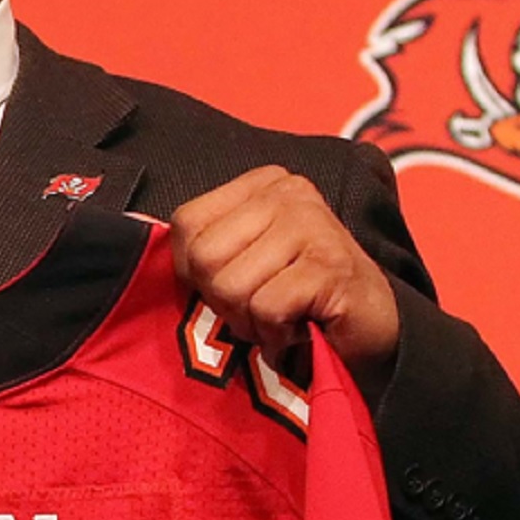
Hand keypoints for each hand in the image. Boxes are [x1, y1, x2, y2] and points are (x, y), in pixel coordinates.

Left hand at [170, 166, 399, 388]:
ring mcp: (313, 225)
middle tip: (260, 310)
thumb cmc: (299, 301)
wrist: (372, 335)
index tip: (231, 287)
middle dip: (224, 302)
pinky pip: (267, 309)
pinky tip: (300, 329)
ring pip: (232, 287)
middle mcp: (289, 192)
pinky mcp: (330, 266)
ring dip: (253, 323)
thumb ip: (207, 249)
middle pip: (205, 258)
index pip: (186, 224)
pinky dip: (277, 336)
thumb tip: (147, 259)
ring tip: (284, 319)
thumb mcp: (248, 260)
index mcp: (264, 183)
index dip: (195, 272)